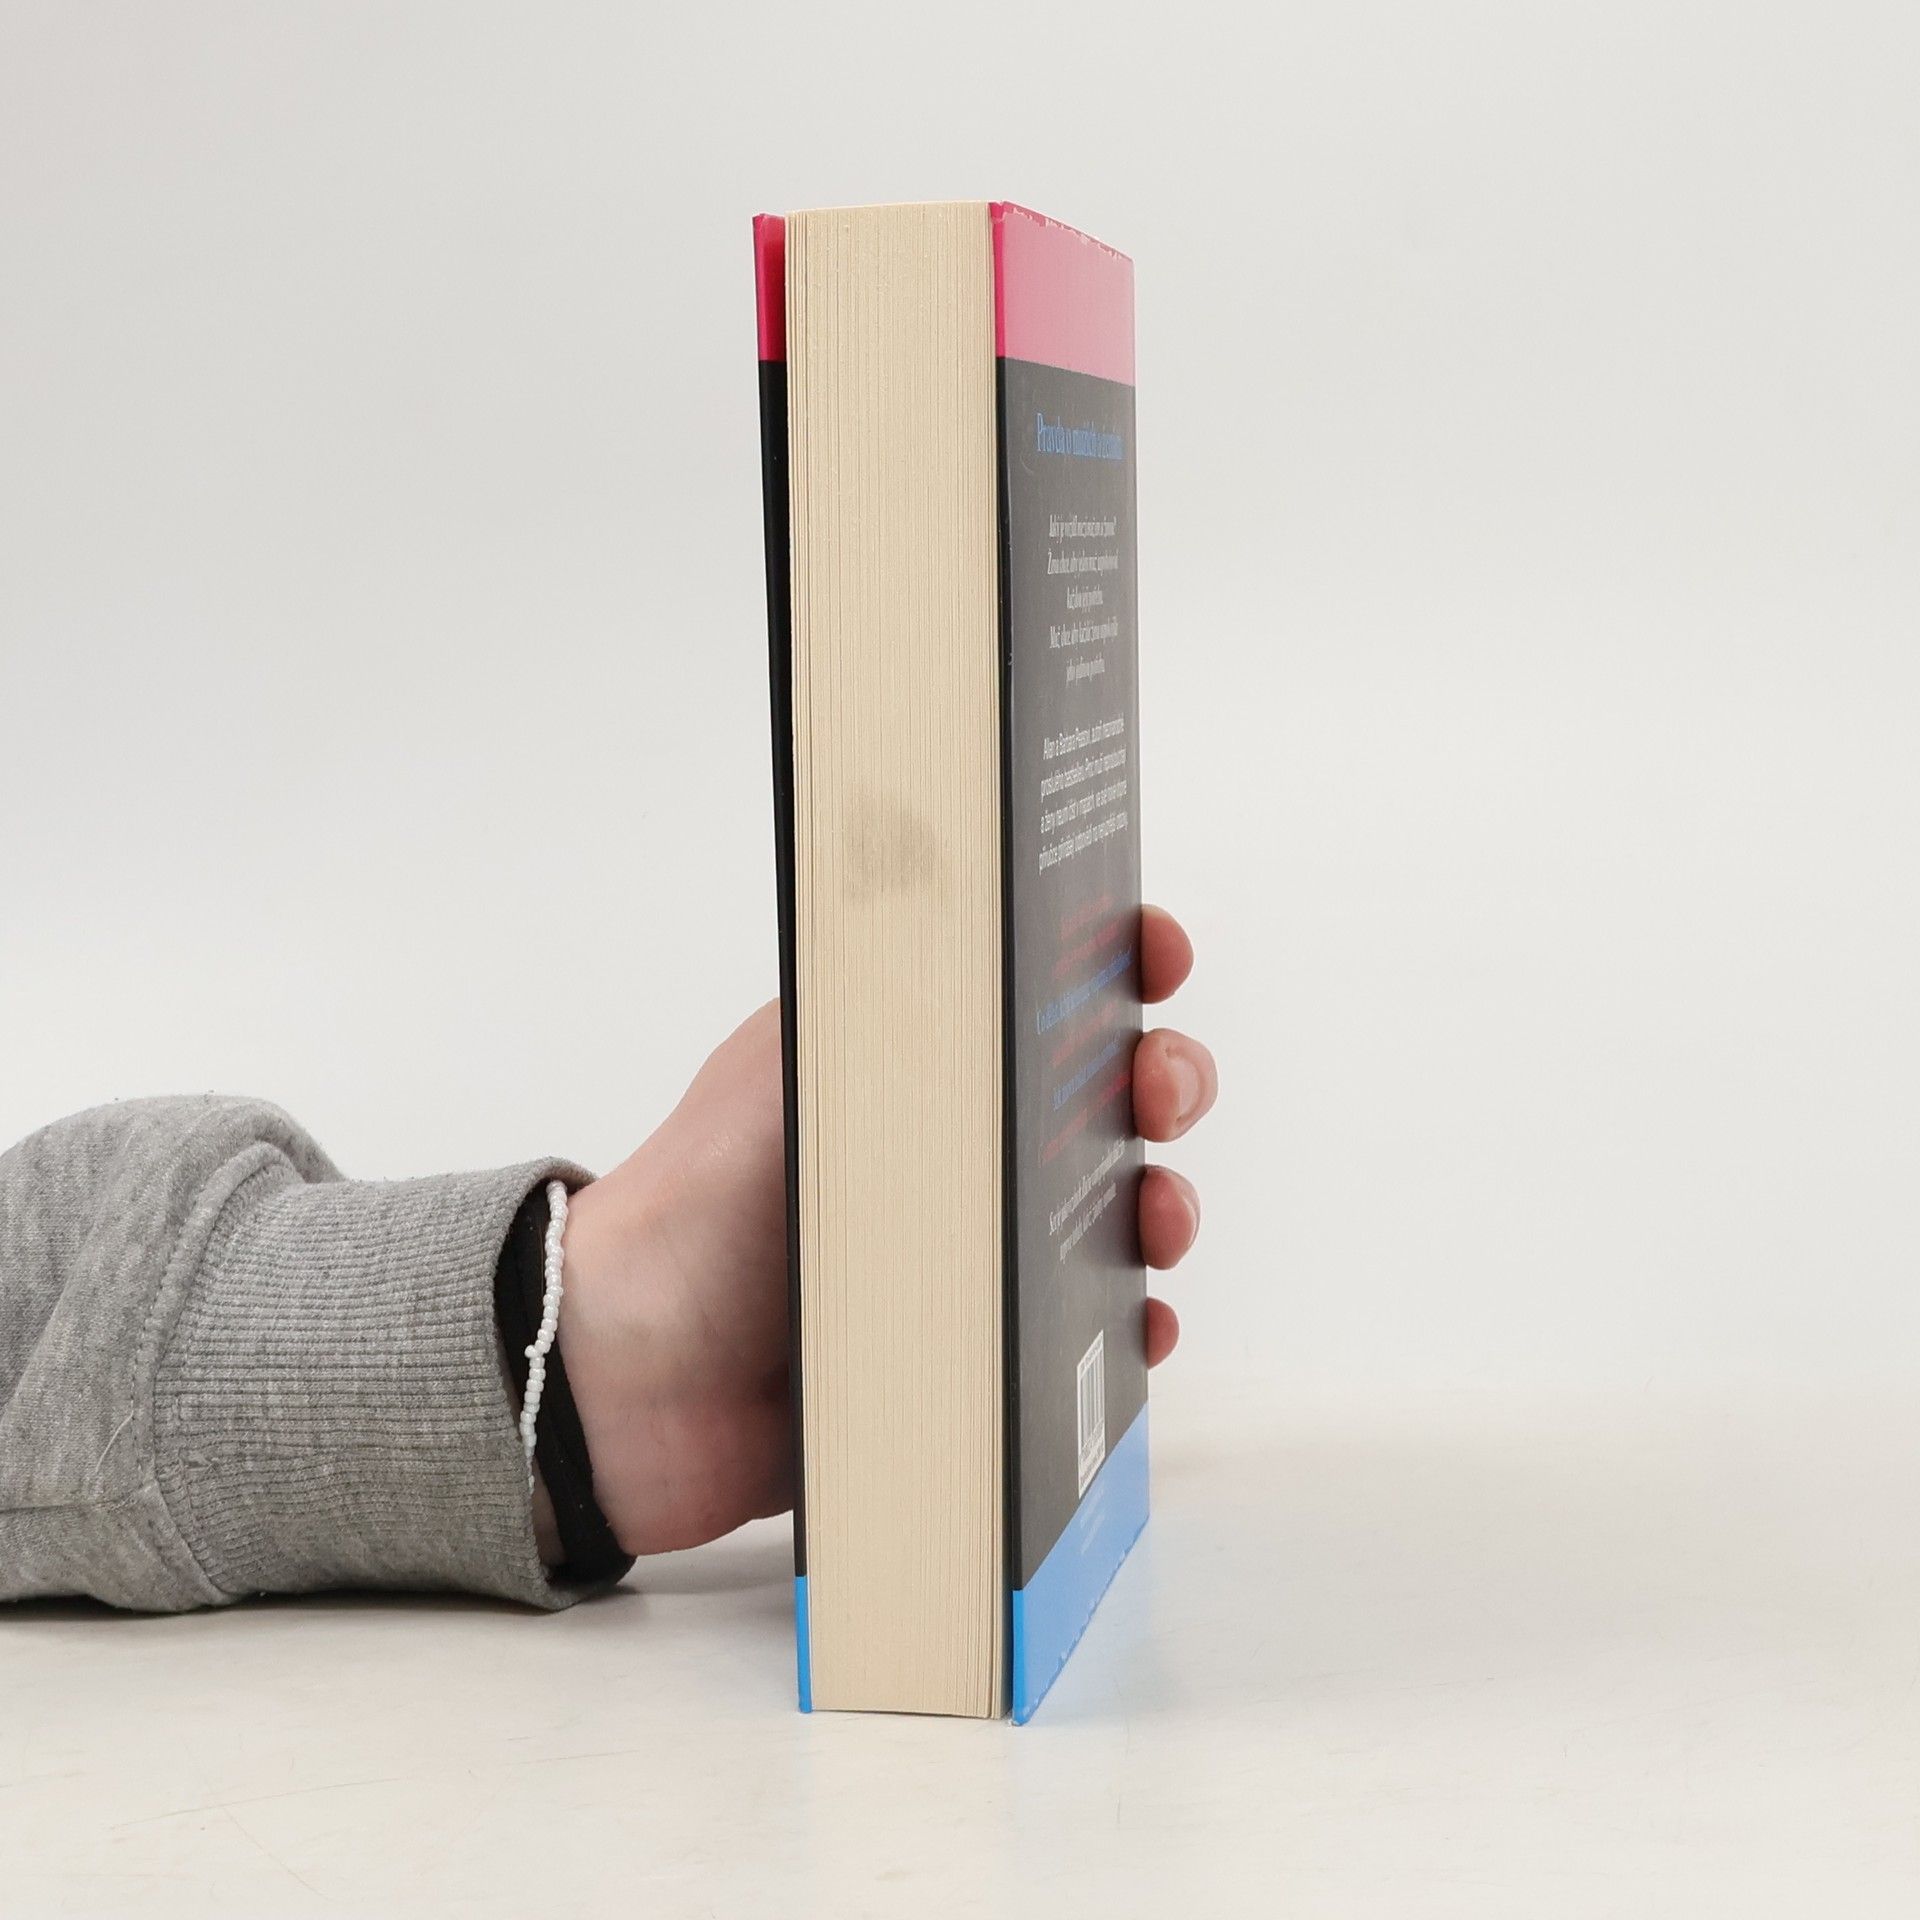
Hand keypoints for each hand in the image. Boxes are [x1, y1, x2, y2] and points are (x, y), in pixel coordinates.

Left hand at [550, 905, 1215, 1558]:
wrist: (622, 1390)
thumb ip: (881, 1007)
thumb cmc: (688, 1214)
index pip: (1025, 984)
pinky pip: (1080, 1336)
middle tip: (1159, 1096)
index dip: (1106, 959)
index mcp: (901, 1057)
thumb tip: (991, 929)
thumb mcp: (784, 1077)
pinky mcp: (969, 1345)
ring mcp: (962, 1247)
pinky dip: (1128, 1331)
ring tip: (1156, 1226)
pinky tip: (1141, 1330)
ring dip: (1158, 1204)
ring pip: (1105, 1209)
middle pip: (1093, 1093)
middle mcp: (945, 1145)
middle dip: (1158, 1079)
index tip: (1156, 959)